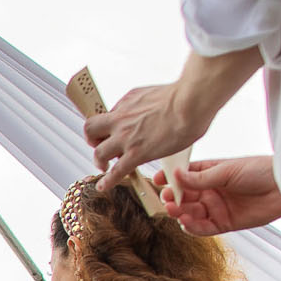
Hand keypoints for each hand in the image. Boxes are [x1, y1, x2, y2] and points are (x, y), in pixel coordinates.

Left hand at [85, 83, 203, 192]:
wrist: (190, 102)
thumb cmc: (182, 97)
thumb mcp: (153, 94)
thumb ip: (143, 105)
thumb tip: (146, 112)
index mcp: (127, 102)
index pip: (108, 115)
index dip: (108, 125)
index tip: (112, 131)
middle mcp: (121, 119)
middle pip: (90, 130)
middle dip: (93, 140)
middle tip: (101, 145)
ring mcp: (126, 137)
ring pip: (98, 153)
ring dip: (99, 161)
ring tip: (104, 167)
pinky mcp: (137, 153)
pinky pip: (116, 171)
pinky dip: (107, 181)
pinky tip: (103, 186)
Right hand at [155, 156, 280, 235]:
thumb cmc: (260, 171)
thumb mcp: (227, 171)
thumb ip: (200, 178)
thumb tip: (176, 176)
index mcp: (210, 173)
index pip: (184, 176)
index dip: (170, 178)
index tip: (158, 179)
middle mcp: (210, 191)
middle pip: (184, 196)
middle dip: (173, 198)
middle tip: (168, 198)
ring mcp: (215, 208)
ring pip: (190, 213)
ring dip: (180, 213)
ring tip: (175, 210)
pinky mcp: (223, 223)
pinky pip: (202, 228)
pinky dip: (192, 227)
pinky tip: (186, 222)